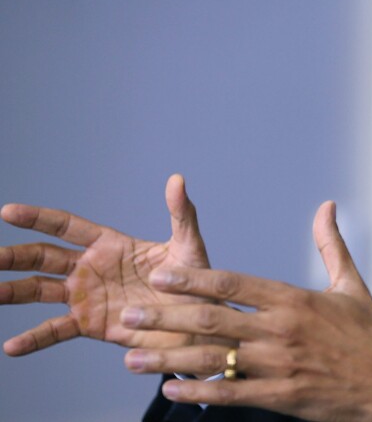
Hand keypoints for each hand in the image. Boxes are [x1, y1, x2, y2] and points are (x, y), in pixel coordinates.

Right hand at [0, 174, 215, 355]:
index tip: (8, 211)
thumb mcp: (188, 245)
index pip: (66, 226)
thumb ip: (181, 213)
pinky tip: (11, 347)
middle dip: (12, 255)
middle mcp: (90, 268)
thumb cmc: (194, 280)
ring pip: (39, 290)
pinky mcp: (90, 324)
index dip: (37, 218)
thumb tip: (178, 179)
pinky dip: (34, 339)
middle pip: (42, 257)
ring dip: (12, 291)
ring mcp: (87, 296)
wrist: (199, 323)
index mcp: (109, 244)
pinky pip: (56, 330)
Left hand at [121, 201, 371, 421]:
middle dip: (165, 316)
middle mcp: (281, 330)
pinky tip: (171, 389)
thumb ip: (331, 245)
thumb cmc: (371, 335)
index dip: (193, 280)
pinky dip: (197, 392)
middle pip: (212, 319)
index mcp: (294, 299)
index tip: (161, 276)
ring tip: (132, 357)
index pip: (234, 283)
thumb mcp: (351, 286)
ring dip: (168, 357)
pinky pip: (230, 393)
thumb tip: (327, 205)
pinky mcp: (281, 397)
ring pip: (213, 358)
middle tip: (130, 314)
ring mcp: (279, 365)